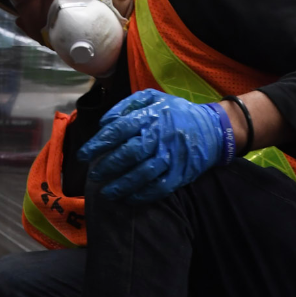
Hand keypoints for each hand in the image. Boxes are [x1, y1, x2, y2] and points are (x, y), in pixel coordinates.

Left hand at [77, 89, 229, 202]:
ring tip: (106, 192)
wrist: (212, 128)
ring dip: (123, 185)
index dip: (98, 143)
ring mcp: (172, 155)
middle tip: (94, 175)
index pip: (119, 129)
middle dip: (108, 166)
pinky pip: (160, 188)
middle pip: (130, 152)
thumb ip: (126, 106)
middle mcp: (160, 135)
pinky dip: (143, 195)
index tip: (83, 155)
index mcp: (150, 115)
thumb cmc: (175, 112)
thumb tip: (104, 122)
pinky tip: (128, 199)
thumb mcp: (152, 97)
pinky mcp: (181, 173)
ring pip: (144, 173)